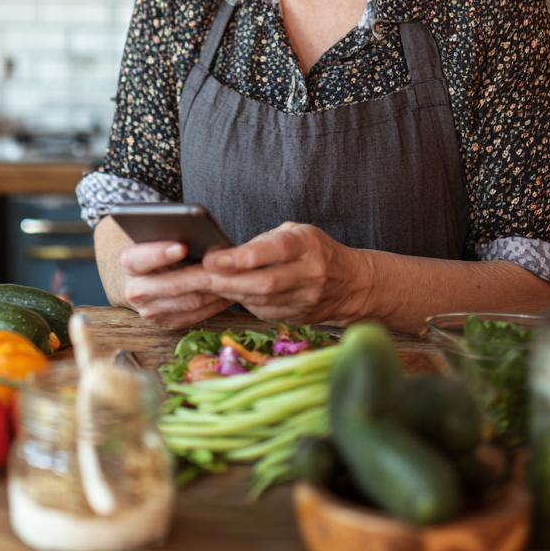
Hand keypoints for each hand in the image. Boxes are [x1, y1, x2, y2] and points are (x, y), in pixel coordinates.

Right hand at [118, 240, 231, 327]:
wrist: (145, 273)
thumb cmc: (160, 245)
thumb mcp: (159, 235)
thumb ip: (173, 234)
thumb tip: (200, 236)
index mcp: (129, 262)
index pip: (140, 259)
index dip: (161, 253)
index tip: (182, 246)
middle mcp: (135, 290)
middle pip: (172, 286)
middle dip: (201, 275)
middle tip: (224, 265)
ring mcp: (149, 310)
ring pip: (189, 302)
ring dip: (214, 290)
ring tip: (234, 276)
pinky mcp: (166, 322)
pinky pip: (196, 315)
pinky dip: (215, 303)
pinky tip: (230, 291)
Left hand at [200, 222, 370, 325]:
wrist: (353, 283)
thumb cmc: (317, 251)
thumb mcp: (295, 233)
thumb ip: (264, 242)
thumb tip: (225, 255)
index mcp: (308, 245)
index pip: (275, 250)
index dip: (244, 256)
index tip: (214, 258)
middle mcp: (310, 274)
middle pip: (264, 283)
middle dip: (227, 281)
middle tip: (197, 278)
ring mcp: (306, 299)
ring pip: (262, 301)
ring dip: (229, 295)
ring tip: (203, 287)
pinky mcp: (299, 317)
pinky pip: (264, 312)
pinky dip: (243, 304)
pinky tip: (228, 295)